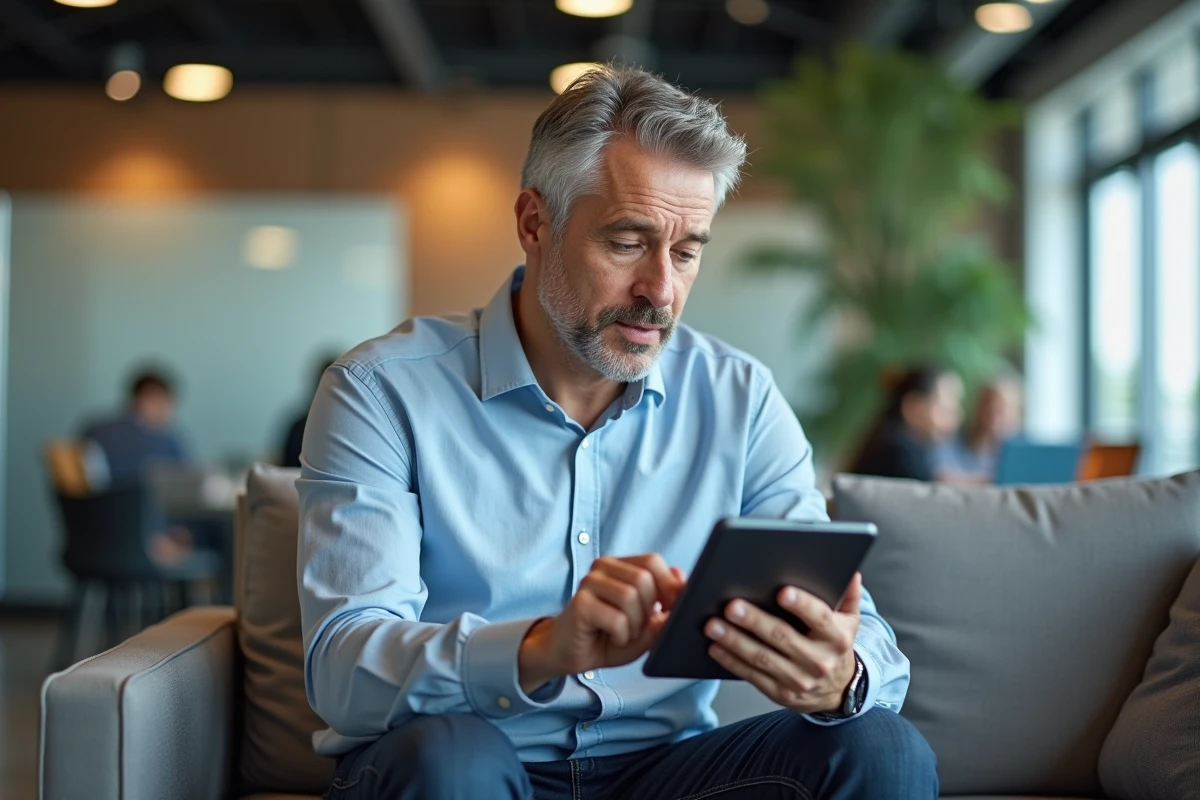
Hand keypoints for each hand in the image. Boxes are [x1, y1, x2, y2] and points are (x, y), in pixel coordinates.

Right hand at [519, 555, 684, 693]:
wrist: (569, 655)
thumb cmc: (608, 637)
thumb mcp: (646, 624)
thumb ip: (666, 604)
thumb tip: (683, 581)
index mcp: (620, 565)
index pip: (652, 561)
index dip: (669, 586)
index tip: (671, 609)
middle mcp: (603, 567)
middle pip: (644, 579)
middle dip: (649, 610)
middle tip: (638, 628)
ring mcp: (589, 583)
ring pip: (631, 597)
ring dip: (635, 625)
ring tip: (623, 634)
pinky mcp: (580, 603)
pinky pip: (617, 618)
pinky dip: (621, 635)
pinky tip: (611, 638)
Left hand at [705, 573, 862, 714]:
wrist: (838, 690)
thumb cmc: (835, 645)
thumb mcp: (849, 620)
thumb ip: (848, 595)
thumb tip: (850, 571)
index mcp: (837, 638)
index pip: (820, 618)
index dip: (801, 605)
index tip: (782, 592)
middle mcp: (819, 661)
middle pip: (783, 637)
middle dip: (754, 621)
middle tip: (731, 606)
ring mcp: (799, 680)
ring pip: (763, 658)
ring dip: (735, 641)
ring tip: (713, 625)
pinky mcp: (781, 693)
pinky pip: (752, 675)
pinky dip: (732, 661)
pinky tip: (716, 646)